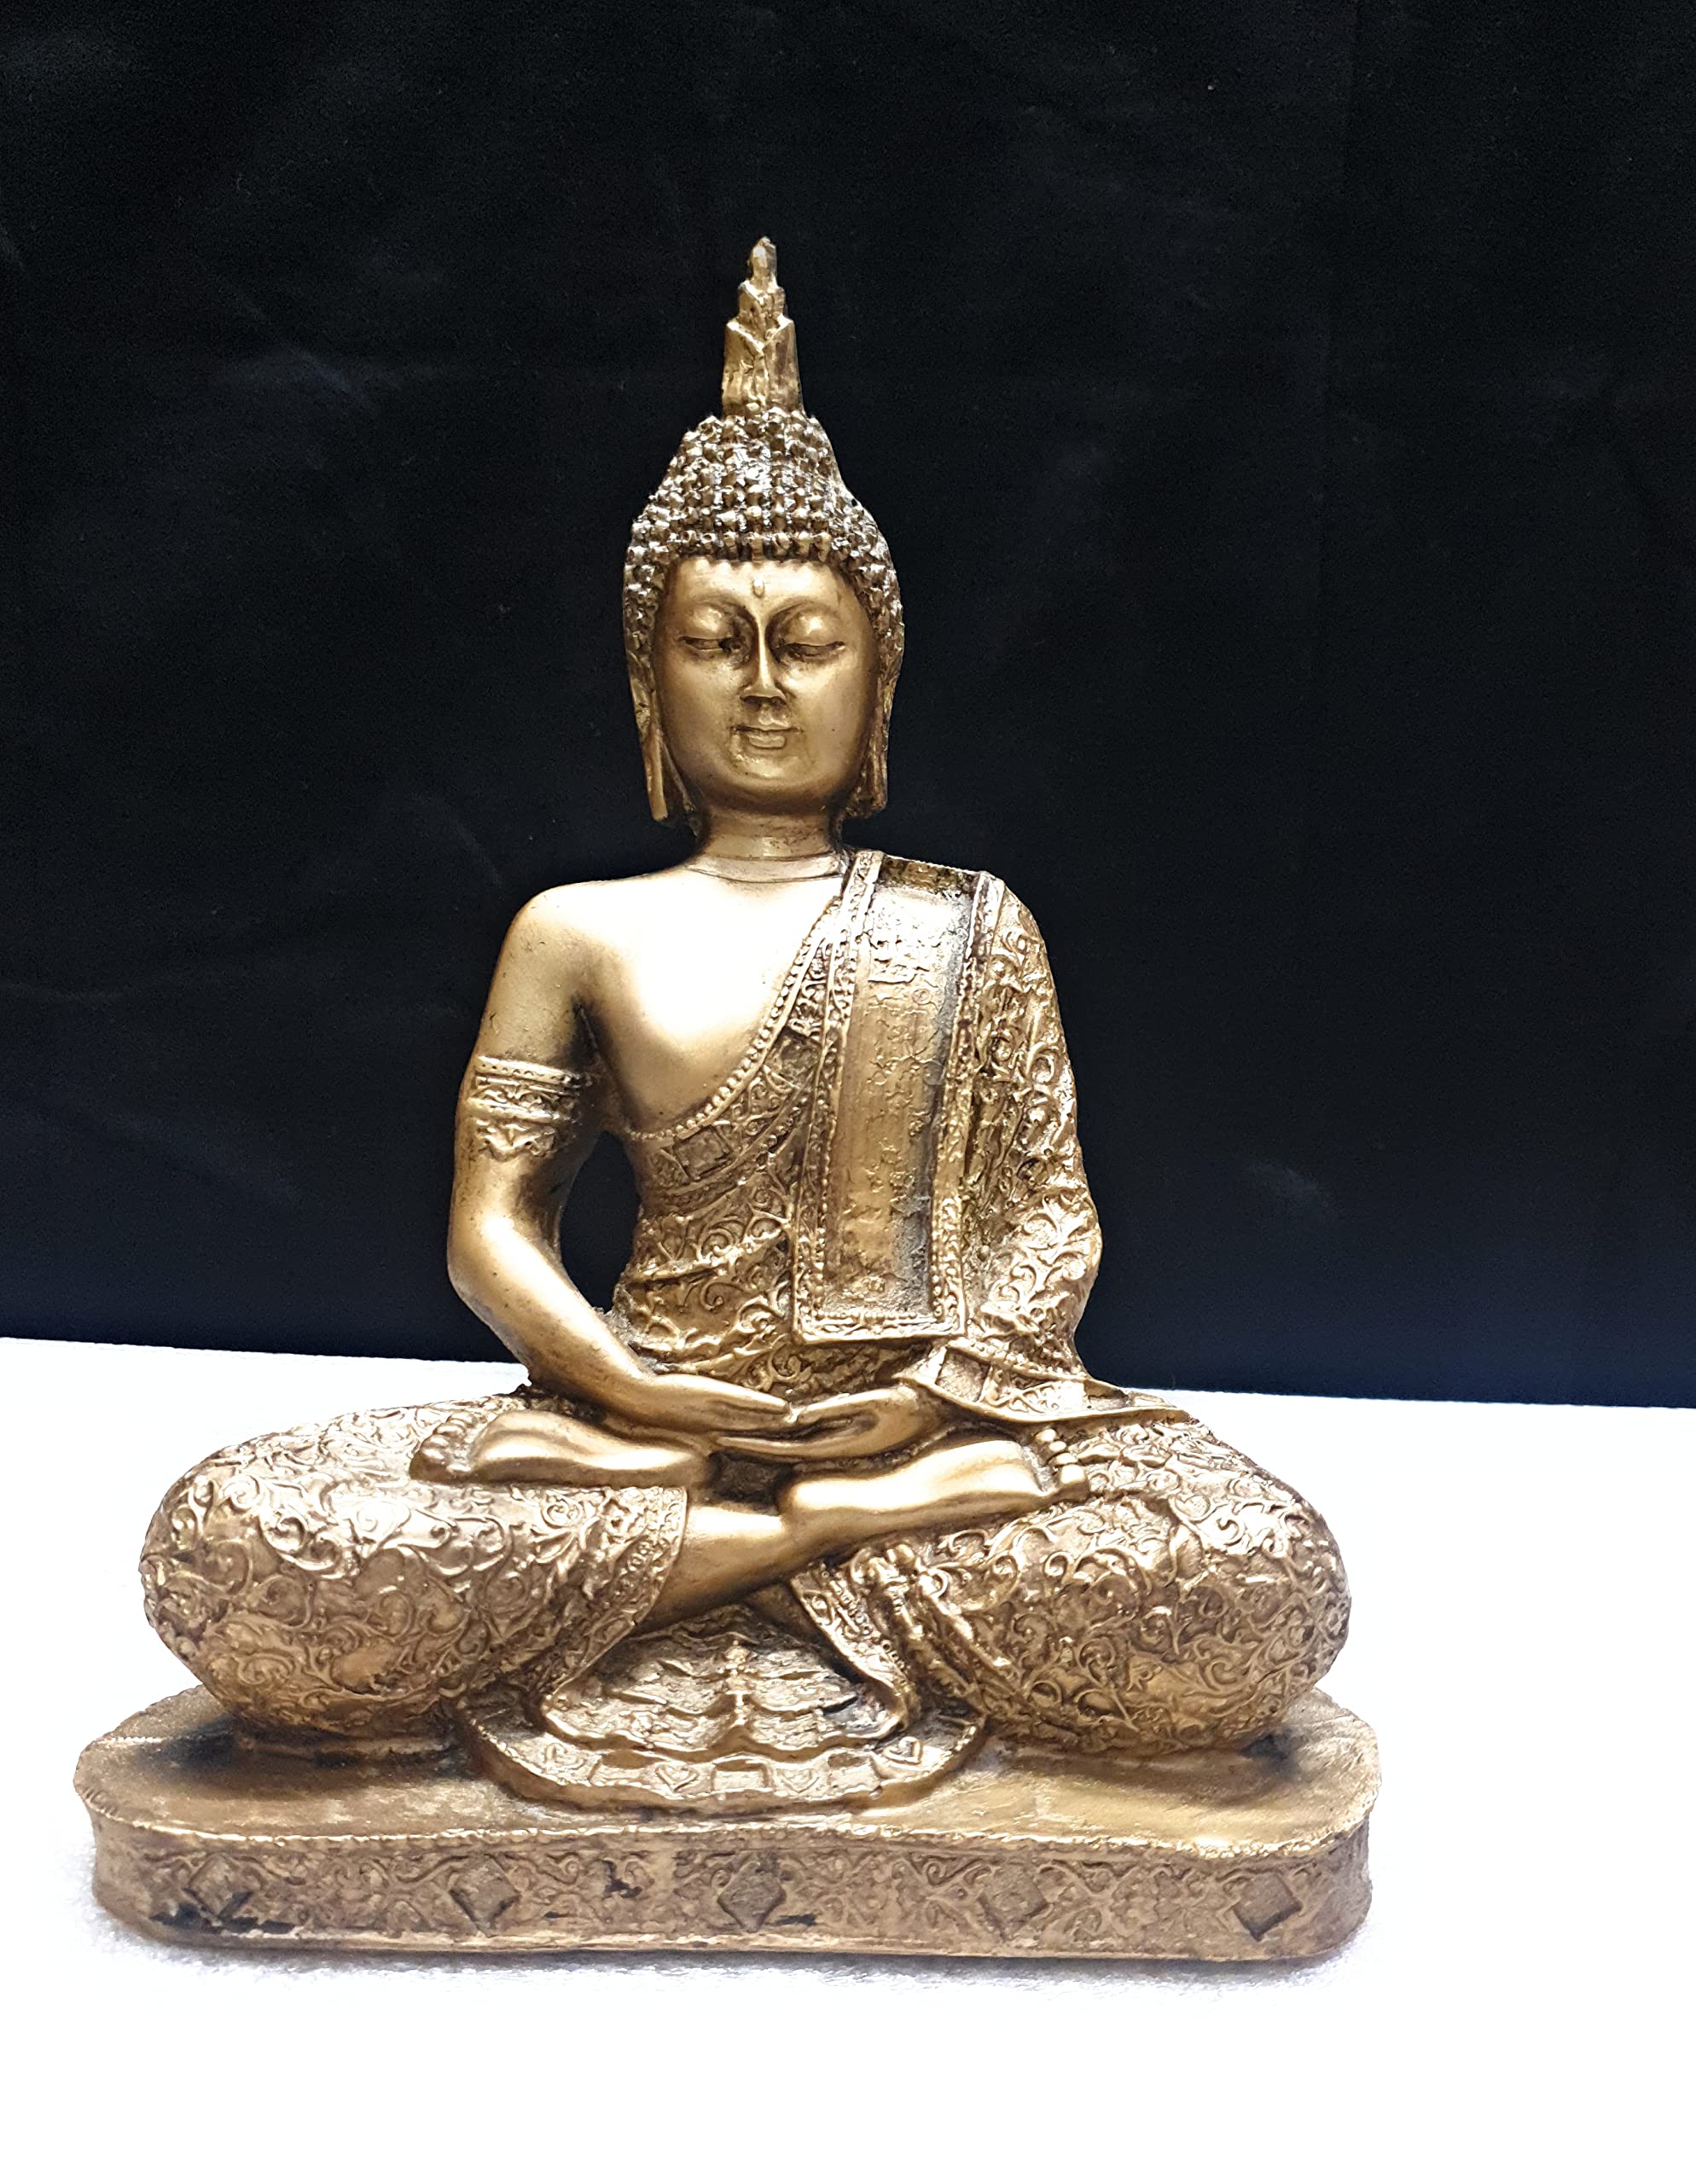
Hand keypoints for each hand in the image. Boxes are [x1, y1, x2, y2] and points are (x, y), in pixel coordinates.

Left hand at [604, 1369, 794, 1439]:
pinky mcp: (711, 1398)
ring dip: (778, 1427)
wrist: (635, 1396)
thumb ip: (701, 1429)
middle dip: (782, 1442)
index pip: (747, 1443)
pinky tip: (781, 1408)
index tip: (795, 1451)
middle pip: (756, 1437)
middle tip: (812, 1446)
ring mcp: (715, 1414)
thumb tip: (713, 1436)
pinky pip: (741, 1404)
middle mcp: (717, 1428)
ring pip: (753, 1423)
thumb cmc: (657, 1408)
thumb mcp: (681, 1422)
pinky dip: (762, 1408)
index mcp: (712, 1435)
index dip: (771, 1448)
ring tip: (805, 1430)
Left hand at [718, 1382, 948, 1462]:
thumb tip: (795, 1416)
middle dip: (748, 1443)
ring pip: (791, 1442)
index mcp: (838, 1442)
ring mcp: (839, 1439)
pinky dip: (783, 1432)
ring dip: (762, 1438)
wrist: (941, 1407)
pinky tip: (769, 1428)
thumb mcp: (873, 1402)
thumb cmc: (911, 1402)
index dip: (752, 1442)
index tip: (724, 1437)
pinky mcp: (844, 1429)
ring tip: (731, 1433)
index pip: (783, 1445)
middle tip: (713, 1437)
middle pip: (781, 1447)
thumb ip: (833, 1411)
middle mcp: (835, 1445)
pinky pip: (807, 1434)